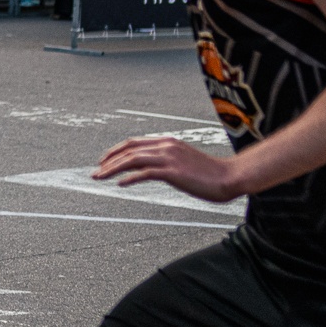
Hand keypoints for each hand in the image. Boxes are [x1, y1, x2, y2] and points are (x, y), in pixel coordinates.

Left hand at [91, 135, 246, 203]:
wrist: (230, 177)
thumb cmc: (210, 173)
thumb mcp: (185, 162)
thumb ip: (168, 161)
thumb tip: (151, 169)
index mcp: (168, 142)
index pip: (134, 142)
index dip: (115, 151)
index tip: (104, 161)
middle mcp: (166, 146)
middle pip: (128, 149)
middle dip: (108, 160)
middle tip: (95, 172)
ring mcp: (169, 158)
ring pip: (132, 159)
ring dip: (112, 169)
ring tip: (100, 178)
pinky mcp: (173, 172)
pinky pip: (144, 173)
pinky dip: (129, 178)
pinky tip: (120, 185)